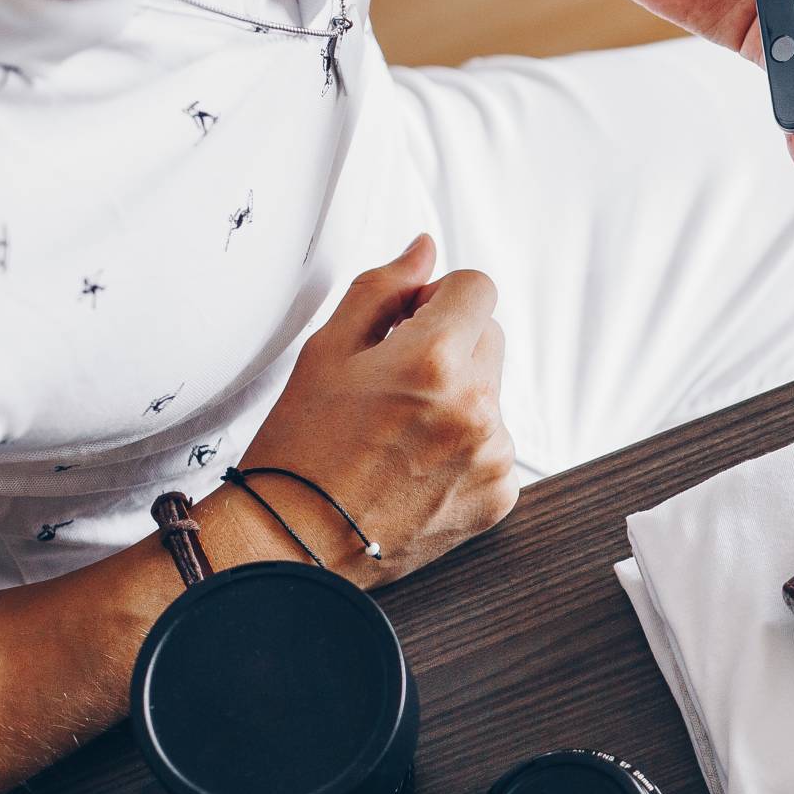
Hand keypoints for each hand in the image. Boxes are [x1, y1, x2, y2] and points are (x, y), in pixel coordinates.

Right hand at [228, 235, 516, 587]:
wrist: (294, 544)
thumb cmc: (300, 446)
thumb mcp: (328, 351)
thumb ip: (383, 288)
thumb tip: (426, 250)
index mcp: (434, 359)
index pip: (478, 287)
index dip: (439, 298)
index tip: (409, 323)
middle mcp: (476, 406)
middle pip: (489, 336)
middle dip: (449, 345)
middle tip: (392, 383)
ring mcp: (492, 454)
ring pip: (491, 393)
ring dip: (457, 399)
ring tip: (398, 434)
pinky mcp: (499, 494)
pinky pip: (494, 446)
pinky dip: (464, 448)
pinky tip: (414, 468)